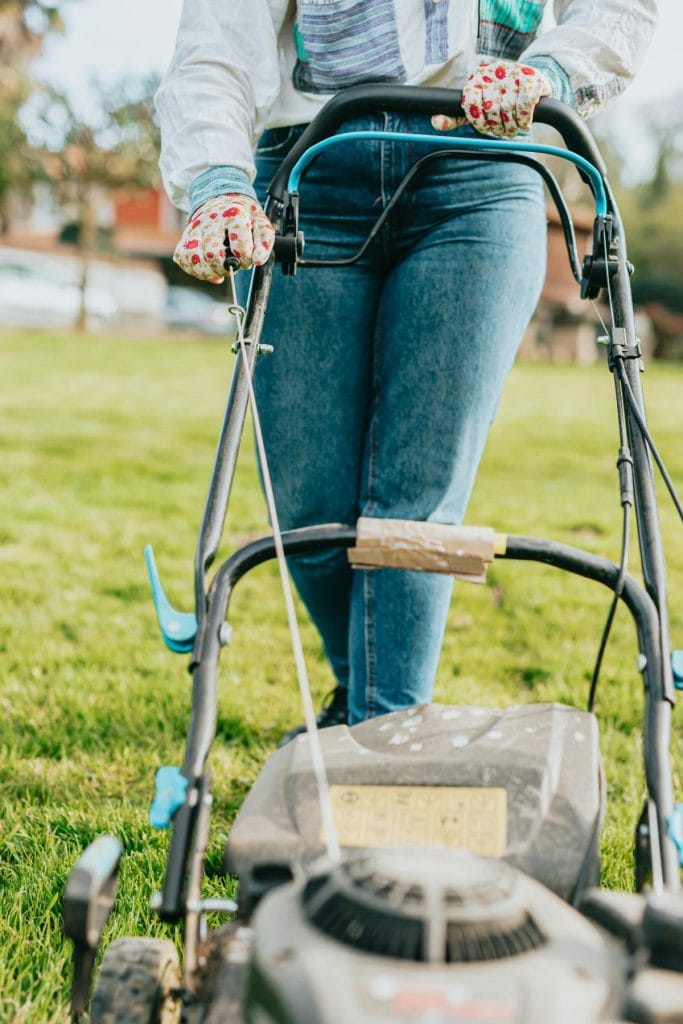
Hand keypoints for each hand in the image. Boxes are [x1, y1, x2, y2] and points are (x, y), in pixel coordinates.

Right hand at [173, 194, 274, 281]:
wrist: (221, 199)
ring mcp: (196, 228)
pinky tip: (207, 268)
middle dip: (224, 268)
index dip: (245, 259)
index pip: (239, 246)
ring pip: (193, 258)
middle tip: (231, 266)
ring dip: (208, 272)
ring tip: (218, 271)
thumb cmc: (243, 216)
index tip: (246, 258)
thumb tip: (257, 261)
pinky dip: (194, 270)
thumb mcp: (260, 223)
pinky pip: (182, 258)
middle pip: (213, 254)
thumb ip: (264, 242)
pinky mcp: (185, 236)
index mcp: (234, 214)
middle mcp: (211, 221)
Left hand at [432, 60, 550, 138]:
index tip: (486, 127)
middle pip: (491, 108)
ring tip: (514, 127)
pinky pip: (524, 104)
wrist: (530, 81)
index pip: (470, 103)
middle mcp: (493, 72)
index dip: (478, 122)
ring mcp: (513, 72)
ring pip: (508, 108)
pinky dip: (524, 118)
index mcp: (476, 79)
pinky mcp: (531, 77)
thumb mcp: (475, 107)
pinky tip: (525, 121)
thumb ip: (456, 116)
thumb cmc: (499, 98)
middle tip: (503, 130)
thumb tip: (435, 122)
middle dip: (497, 126)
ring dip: (512, 125)